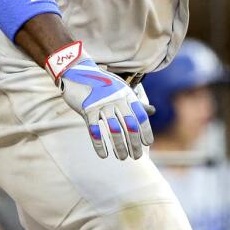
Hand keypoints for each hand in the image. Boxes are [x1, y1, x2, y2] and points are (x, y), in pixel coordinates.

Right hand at [48, 42, 153, 159]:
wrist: (76, 72)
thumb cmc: (102, 84)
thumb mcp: (121, 90)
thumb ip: (136, 102)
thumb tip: (153, 111)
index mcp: (126, 94)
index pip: (140, 115)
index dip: (146, 130)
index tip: (147, 143)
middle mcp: (116, 99)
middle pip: (129, 125)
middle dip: (134, 143)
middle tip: (136, 156)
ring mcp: (101, 104)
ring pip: (114, 130)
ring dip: (120, 146)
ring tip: (123, 157)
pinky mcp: (87, 110)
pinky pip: (94, 131)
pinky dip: (99, 144)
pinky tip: (104, 155)